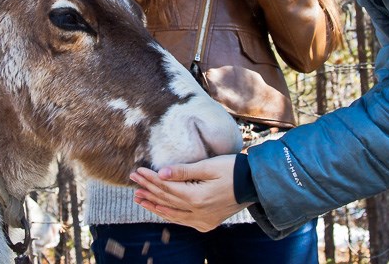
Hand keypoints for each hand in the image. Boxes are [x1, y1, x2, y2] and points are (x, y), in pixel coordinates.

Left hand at [130, 154, 247, 231]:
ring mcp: (203, 220)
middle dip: (148, 189)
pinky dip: (168, 215)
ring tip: (138, 198)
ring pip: (172, 214)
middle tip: (132, 181)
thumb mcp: (208, 166)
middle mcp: (198, 212)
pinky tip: (159, 210)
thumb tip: (161, 173)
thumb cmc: (233, 169)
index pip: (166, 188)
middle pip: (166, 200)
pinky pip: (182, 220)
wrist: (255, 185)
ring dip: (154, 205)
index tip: (137, 171)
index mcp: (197, 197)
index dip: (150, 179)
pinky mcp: (207, 223)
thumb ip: (183, 171)